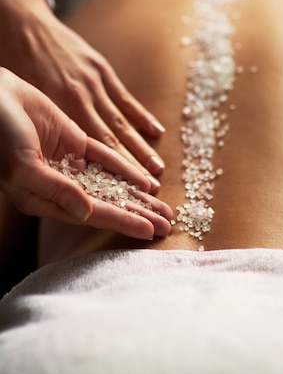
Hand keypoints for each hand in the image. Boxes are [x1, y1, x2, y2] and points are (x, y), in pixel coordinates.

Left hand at [0, 0, 164, 189]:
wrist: (22, 25)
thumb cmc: (15, 65)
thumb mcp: (22, 102)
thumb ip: (40, 129)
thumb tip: (50, 160)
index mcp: (58, 109)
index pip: (89, 149)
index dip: (109, 172)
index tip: (123, 192)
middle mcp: (80, 99)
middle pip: (111, 140)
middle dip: (132, 167)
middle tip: (149, 189)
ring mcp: (94, 83)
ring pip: (121, 122)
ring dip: (141, 147)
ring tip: (158, 169)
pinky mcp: (102, 69)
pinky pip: (125, 98)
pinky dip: (141, 116)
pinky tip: (157, 131)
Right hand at [0, 67, 172, 238]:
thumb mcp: (24, 167)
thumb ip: (55, 189)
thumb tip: (87, 213)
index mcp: (43, 200)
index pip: (91, 216)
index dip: (122, 223)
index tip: (150, 232)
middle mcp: (60, 186)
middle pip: (107, 204)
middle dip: (138, 214)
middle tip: (168, 224)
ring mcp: (69, 164)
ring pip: (111, 184)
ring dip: (137, 196)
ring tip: (164, 208)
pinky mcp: (75, 142)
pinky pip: (106, 158)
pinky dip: (126, 168)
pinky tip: (146, 181)